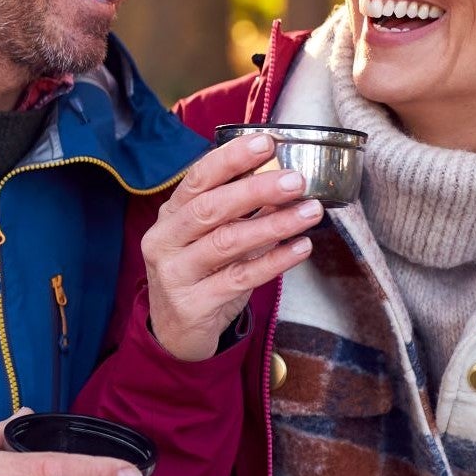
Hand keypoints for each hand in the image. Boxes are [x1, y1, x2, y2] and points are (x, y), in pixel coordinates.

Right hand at [143, 132, 321, 362]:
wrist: (174, 333)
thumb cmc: (199, 274)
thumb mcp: (209, 237)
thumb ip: (238, 210)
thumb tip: (283, 177)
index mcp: (170, 215)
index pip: (197, 178)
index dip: (231, 158)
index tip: (266, 142)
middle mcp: (165, 240)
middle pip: (211, 207)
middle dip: (256, 189)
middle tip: (296, 179)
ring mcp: (175, 274)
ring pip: (227, 242)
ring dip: (274, 224)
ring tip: (310, 212)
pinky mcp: (193, 304)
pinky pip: (240, 278)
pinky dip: (275, 261)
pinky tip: (302, 247)